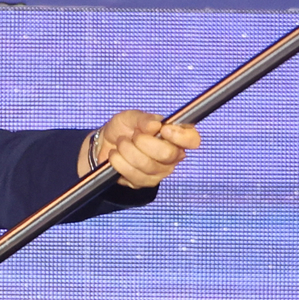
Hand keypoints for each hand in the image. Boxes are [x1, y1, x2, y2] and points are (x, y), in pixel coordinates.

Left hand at [80, 110, 200, 188]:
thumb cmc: (123, 128)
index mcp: (175, 136)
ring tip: (120, 144)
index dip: (180, 136)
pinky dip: (120, 163)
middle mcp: (172, 156)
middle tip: (133, 136)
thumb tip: (155, 125)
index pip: (192, 140)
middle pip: (168, 154)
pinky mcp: (145, 182)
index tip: (163, 129)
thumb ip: (143, 118)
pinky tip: (116, 156)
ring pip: (148, 166)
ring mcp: (160, 172)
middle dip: (144, 142)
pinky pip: (134, 176)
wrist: (106, 143)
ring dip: (127, 151)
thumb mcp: (131, 117)